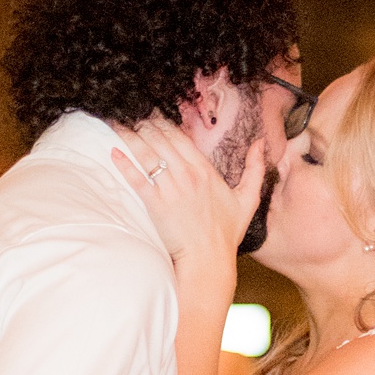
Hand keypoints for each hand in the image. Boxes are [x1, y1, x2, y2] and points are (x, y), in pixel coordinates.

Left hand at [112, 116, 260, 263]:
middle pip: (160, 140)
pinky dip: (124, 164)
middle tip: (130, 114)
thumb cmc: (226, 233)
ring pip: (147, 154)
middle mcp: (187, 175)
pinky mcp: (156, 205)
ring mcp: (170, 189)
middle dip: (143, 123)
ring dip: (129, 136)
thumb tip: (260, 144)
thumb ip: (255, 169)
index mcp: (205, 171)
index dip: (163, 123)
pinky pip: (137, 179)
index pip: (180, 137)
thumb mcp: (248, 199)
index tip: (151, 114)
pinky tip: (114, 152)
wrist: (208, 260)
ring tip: (117, 123)